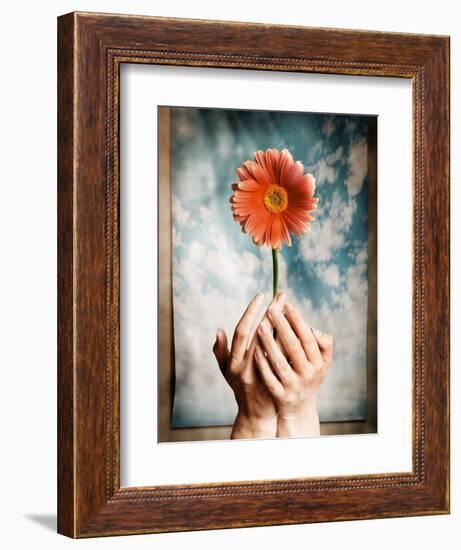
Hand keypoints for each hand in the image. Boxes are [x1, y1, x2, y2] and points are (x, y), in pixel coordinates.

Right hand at [213, 292, 285, 438]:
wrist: (256, 414)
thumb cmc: (241, 388)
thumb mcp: (226, 371)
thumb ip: (221, 352)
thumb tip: (218, 331)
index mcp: (233, 362)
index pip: (242, 331)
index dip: (251, 312)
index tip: (261, 296)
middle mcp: (245, 368)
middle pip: (260, 334)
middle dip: (271, 313)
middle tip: (281, 296)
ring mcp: (262, 375)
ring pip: (275, 345)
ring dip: (283, 325)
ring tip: (290, 308)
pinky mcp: (276, 380)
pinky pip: (284, 358)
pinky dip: (289, 343)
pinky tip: (297, 329)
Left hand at [254, 301, 332, 436]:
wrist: (300, 410)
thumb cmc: (309, 378)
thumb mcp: (323, 363)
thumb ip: (323, 344)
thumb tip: (313, 329)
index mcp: (318, 363)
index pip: (307, 337)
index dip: (296, 320)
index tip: (285, 303)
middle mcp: (308, 374)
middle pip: (293, 347)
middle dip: (282, 326)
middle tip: (271, 308)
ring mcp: (293, 386)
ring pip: (280, 362)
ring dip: (269, 342)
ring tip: (260, 324)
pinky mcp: (281, 396)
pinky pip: (269, 378)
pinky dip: (262, 365)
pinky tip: (254, 351)